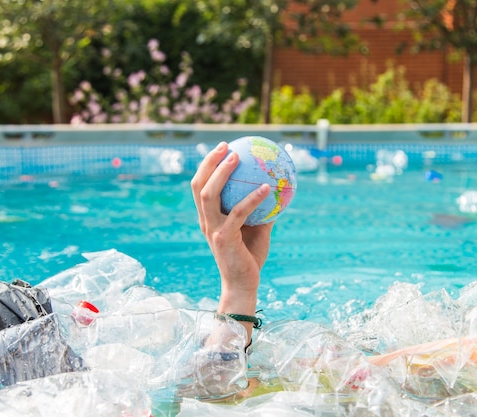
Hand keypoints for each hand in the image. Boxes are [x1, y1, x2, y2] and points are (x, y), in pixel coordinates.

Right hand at [191, 142, 273, 339]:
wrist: (244, 284)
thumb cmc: (249, 256)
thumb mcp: (257, 229)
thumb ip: (261, 210)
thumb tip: (278, 188)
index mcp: (208, 217)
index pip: (200, 186)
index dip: (207, 165)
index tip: (222, 148)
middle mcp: (206, 221)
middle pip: (199, 185)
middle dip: (209, 162)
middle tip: (227, 146)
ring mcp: (213, 229)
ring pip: (210, 195)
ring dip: (222, 173)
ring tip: (238, 157)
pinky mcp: (224, 239)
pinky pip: (238, 213)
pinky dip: (251, 198)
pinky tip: (266, 187)